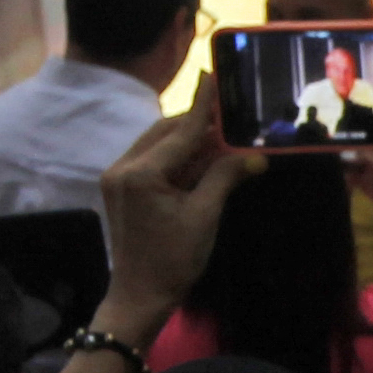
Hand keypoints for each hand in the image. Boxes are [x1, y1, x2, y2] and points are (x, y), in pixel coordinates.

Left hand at [93, 108, 243, 335]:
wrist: (139, 297)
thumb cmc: (173, 261)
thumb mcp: (204, 216)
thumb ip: (224, 177)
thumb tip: (255, 156)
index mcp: (141, 173)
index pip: (180, 131)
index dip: (203, 105)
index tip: (215, 75)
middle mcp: (122, 167)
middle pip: (165, 132)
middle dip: (197, 124)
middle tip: (228, 113)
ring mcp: (117, 177)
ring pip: (157, 144)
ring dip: (187, 140)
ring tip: (220, 137)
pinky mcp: (120, 188)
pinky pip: (151, 160)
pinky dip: (176, 157)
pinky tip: (199, 159)